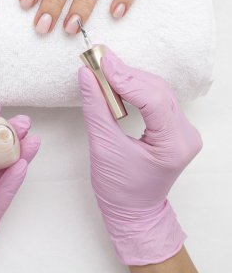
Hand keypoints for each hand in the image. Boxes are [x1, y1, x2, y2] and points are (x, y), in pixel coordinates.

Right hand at [78, 49, 201, 264]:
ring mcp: (183, 131)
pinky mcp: (174, 128)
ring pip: (158, 91)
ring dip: (130, 78)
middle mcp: (185, 134)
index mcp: (174, 144)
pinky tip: (117, 82)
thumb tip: (87, 75)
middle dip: (126, 74)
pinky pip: (157, 98)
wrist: (133, 212)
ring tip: (103, 69)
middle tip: (99, 60)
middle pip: (157, 90)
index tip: (102, 63)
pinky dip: (135, 88)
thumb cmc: (119, 189)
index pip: (153, 100)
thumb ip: (96, 108)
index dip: (126, 79)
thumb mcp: (103, 147)